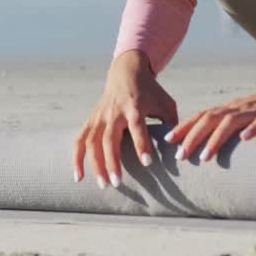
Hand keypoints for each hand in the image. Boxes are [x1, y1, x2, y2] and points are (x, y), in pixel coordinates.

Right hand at [73, 49, 178, 188]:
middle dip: (112, 162)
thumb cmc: (150, 91)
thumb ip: (172, 124)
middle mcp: (115, 113)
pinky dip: (77, 159)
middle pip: (109, 138)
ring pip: (92, 142)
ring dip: (95, 164)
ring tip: (102, 184)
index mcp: (134, 107)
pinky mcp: (91, 120)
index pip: (137, 127)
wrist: (126, 71)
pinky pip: (80, 141)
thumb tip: (179, 150)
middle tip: (117, 183)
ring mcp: (100, 117)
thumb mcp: (166, 102)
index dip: (141, 145)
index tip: (147, 163)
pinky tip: (78, 177)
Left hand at [163, 62, 255, 162]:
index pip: (202, 116)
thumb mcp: (251, 119)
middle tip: (179, 157)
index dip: (184, 128)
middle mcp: (240, 107)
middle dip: (192, 137)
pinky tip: (245, 139)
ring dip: (216, 139)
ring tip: (205, 157)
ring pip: (231, 122)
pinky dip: (253, 129)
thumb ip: (236, 130)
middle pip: (210, 119)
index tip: (167, 141)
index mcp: (232, 109)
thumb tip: (219, 149)